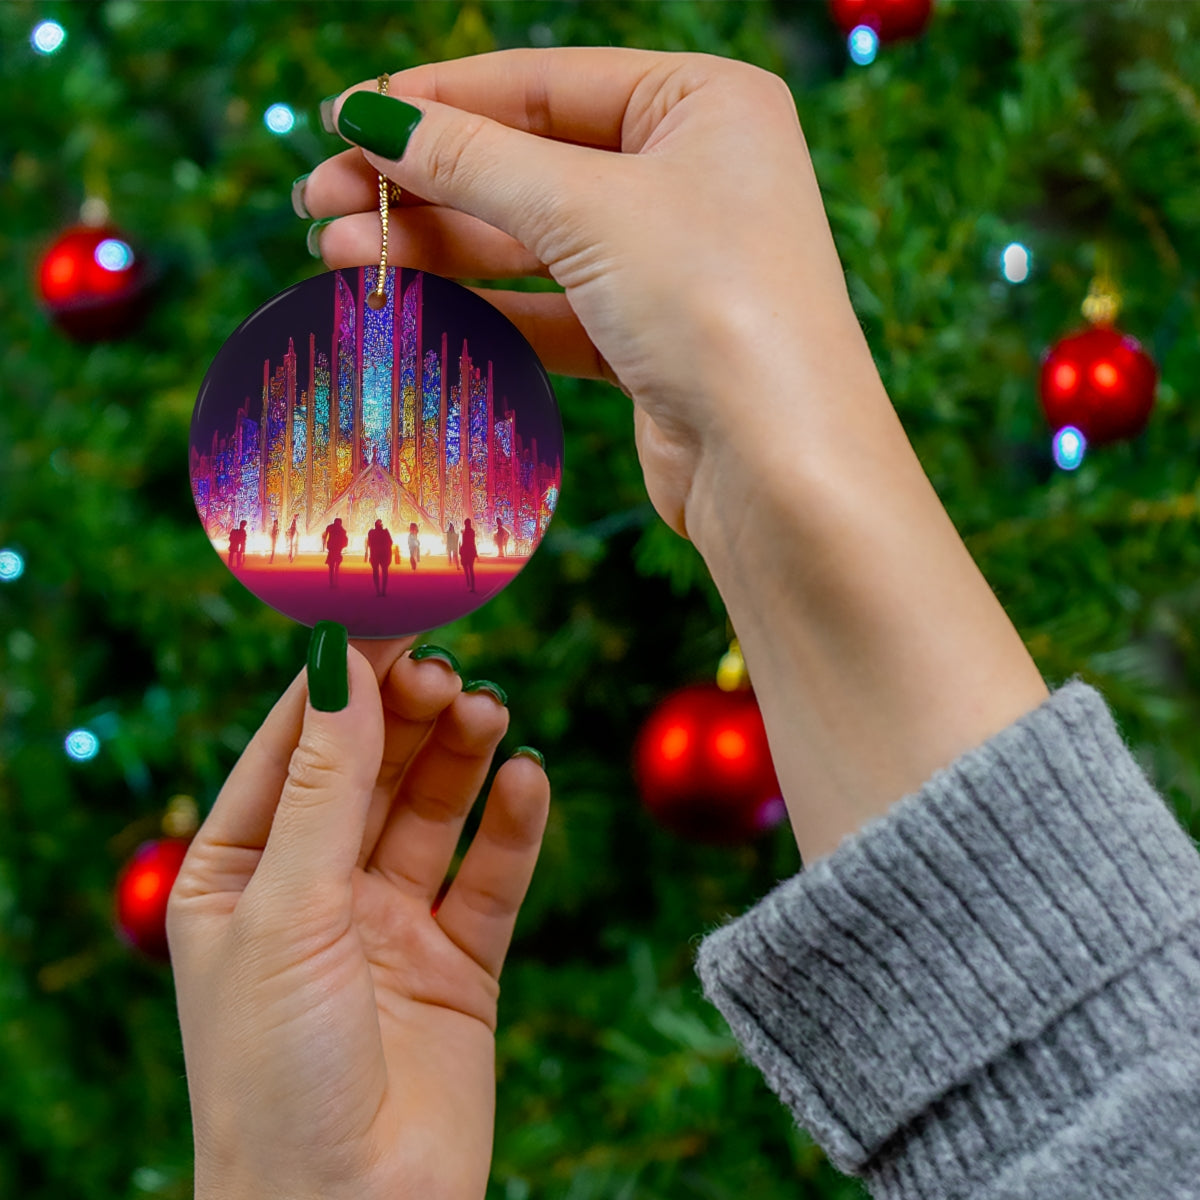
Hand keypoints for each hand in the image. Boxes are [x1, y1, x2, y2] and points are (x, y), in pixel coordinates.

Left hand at [167, 632, 549, 1199]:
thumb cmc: (276, 1074)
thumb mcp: (287, 910)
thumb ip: (325, 785)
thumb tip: (343, 664)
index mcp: (240, 873)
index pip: (293, 746)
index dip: (341, 680)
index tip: (390, 613)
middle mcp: (315, 890)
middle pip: (371, 769)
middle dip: (407, 715)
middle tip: (448, 670)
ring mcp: (389, 924)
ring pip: (433, 811)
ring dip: (461, 757)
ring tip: (489, 712)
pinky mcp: (459, 963)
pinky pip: (490, 876)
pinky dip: (513, 826)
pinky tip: (528, 781)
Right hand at [300, 47, 874, 544]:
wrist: (779, 467)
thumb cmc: (712, 305)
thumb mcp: (586, 209)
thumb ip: (473, 160)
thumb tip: (371, 116)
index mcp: (703, 103)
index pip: (543, 83)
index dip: (437, 100)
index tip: (344, 118)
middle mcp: (692, 174)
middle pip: (528, 162)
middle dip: (421, 182)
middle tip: (318, 201)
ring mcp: (671, 261)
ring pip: (531, 240)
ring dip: (435, 246)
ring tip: (337, 255)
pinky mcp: (649, 339)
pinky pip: (549, 307)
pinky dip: (482, 305)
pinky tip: (408, 304)